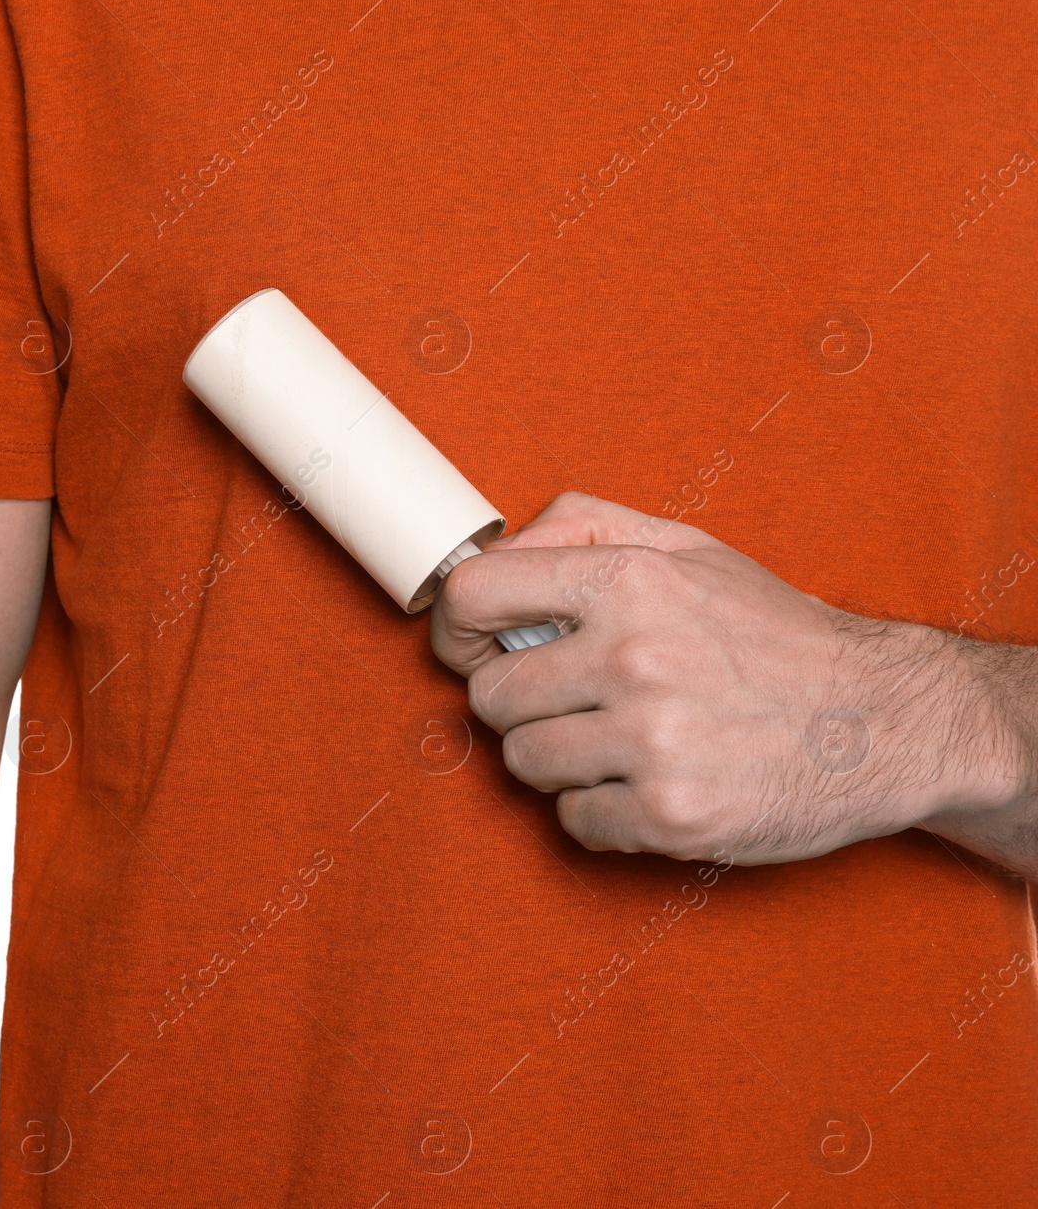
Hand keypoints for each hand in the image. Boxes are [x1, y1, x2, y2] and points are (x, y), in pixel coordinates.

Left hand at [430, 492, 1020, 864]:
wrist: (887, 721)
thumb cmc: (774, 633)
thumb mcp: (688, 547)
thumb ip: (586, 525)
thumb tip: (497, 548)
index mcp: (630, 581)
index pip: (473, 595)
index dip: (458, 628)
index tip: (476, 647)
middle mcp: (634, 656)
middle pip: (488, 694)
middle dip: (518, 702)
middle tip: (570, 701)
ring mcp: (651, 740)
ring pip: (523, 761)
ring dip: (557, 759)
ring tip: (617, 742)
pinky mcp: (670, 815)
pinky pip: (573, 821)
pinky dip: (599, 813)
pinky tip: (646, 785)